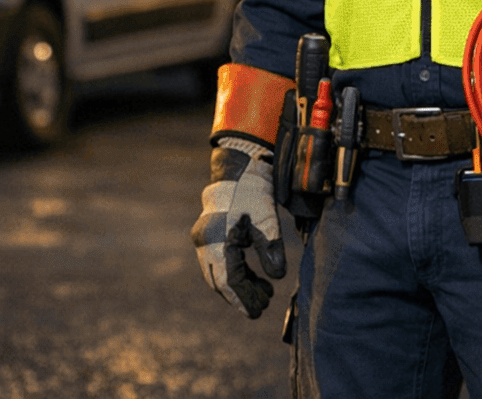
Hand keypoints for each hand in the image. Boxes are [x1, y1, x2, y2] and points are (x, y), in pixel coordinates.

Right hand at [192, 137, 285, 317]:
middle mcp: (204, 242)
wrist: (240, 169)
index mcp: (216, 240)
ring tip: (264, 292)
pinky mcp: (209, 236)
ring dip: (239, 285)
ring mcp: (204, 239)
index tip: (258, 311)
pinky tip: (254, 277)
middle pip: (219, 281)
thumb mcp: (268, 220)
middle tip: (263, 306)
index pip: (228, 280)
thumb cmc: (254, 193)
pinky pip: (219, 263)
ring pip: (218, 273)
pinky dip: (235, 272)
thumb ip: (271, 249)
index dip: (243, 299)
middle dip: (240, 297)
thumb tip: (277, 278)